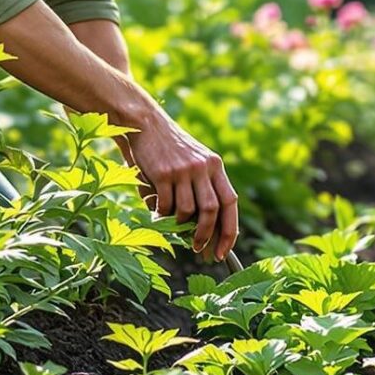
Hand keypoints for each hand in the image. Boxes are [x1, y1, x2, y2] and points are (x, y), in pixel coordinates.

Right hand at [121, 110, 238, 261]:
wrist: (144, 122)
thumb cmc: (168, 150)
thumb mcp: (193, 163)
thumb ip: (201, 190)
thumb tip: (206, 232)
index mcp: (215, 165)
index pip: (230, 202)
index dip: (229, 230)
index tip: (222, 251)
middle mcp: (203, 166)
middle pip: (212, 210)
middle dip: (206, 235)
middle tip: (197, 249)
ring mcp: (183, 169)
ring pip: (187, 210)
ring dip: (179, 224)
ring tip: (170, 223)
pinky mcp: (163, 173)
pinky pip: (166, 205)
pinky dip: (161, 214)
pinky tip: (156, 210)